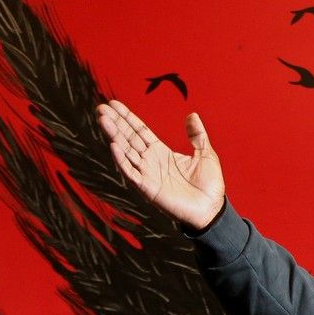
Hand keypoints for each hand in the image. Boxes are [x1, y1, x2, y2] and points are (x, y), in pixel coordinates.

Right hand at [95, 99, 224, 229]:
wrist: (211, 210)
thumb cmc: (209, 186)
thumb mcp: (206, 154)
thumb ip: (197, 135)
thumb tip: (192, 115)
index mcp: (162, 152)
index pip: (140, 132)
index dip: (128, 118)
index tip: (114, 104)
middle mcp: (151, 162)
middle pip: (129, 138)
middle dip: (116, 123)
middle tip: (101, 108)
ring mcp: (148, 174)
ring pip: (126, 152)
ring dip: (114, 136)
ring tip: (103, 120)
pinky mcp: (148, 188)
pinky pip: (131, 172)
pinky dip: (122, 160)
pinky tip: (114, 145)